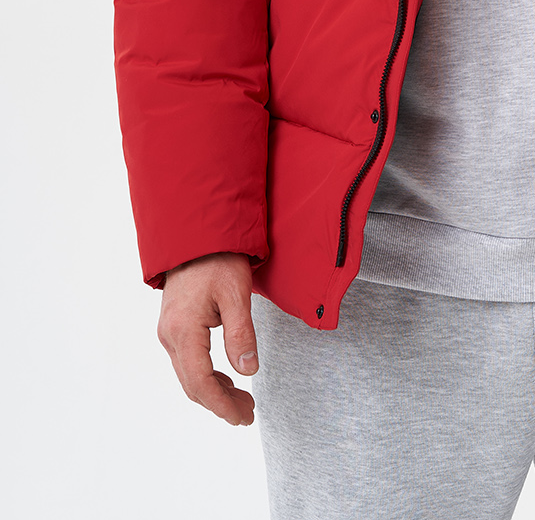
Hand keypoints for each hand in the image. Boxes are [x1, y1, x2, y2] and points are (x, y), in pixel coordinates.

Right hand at [157, 251, 258, 424]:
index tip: (243, 417)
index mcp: (183, 330)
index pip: (201, 383)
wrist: (197, 233)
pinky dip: (206, 375)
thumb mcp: (236, 294)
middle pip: (192, 384)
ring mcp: (169, 330)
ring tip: (243, 400)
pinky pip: (187, 361)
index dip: (222, 405)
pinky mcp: (174, 325)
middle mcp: (170, 335)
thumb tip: (248, 370)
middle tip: (248, 413)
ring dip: (214, 391)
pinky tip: (226, 378)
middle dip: (220, 403)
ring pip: (189, 375)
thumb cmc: (218, 258)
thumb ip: (241, 333)